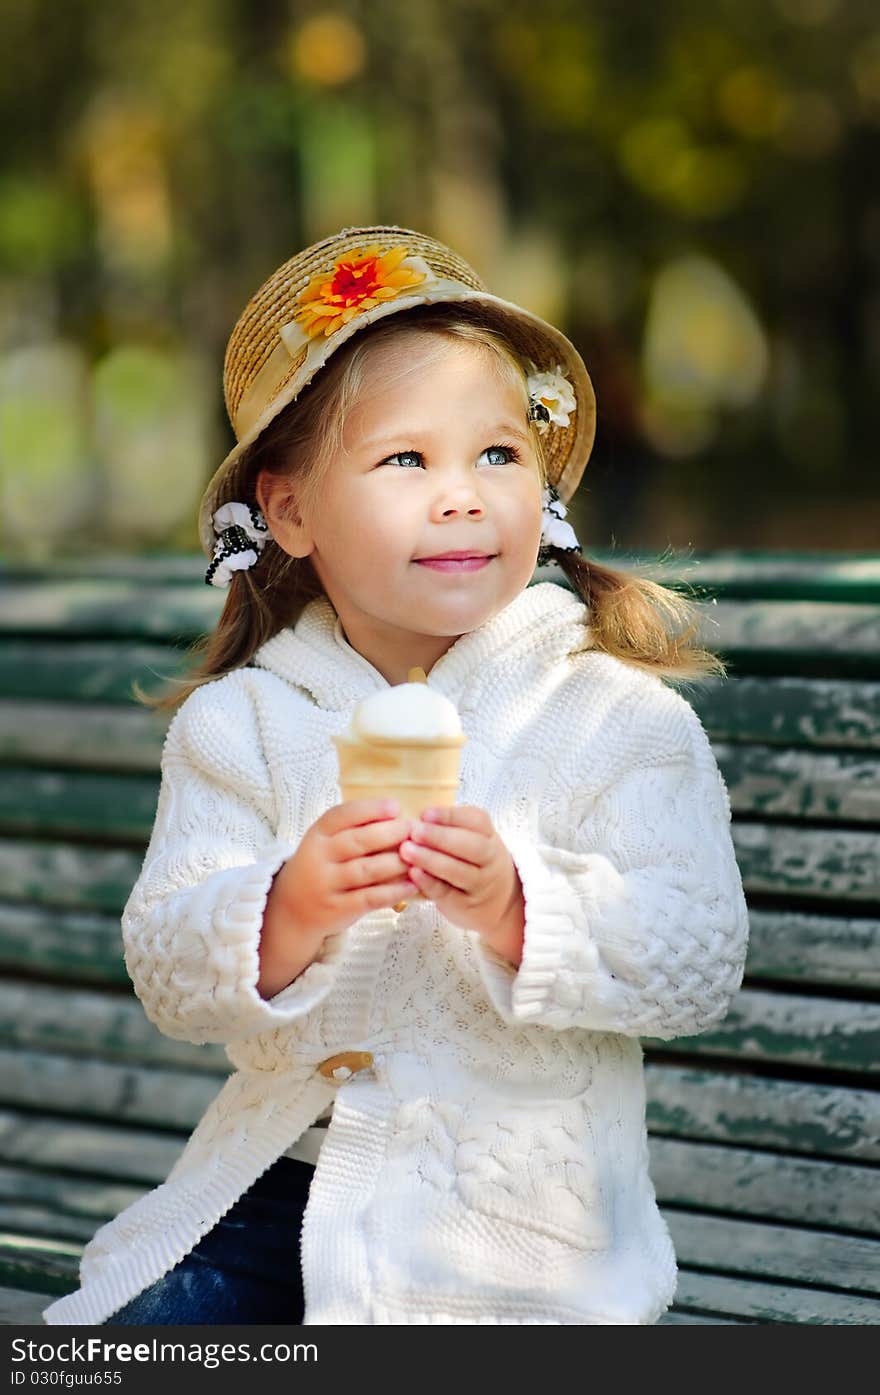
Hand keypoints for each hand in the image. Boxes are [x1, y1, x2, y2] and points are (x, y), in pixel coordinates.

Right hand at [275, 798, 416, 941]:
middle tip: (414, 831)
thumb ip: (354, 830)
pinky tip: (412, 885)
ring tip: (418, 857)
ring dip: (395, 863)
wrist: (293, 910)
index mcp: (317, 835)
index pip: (342, 815)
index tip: (396, 807)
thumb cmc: (322, 867)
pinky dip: (393, 891)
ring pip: (366, 870)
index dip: (370, 809)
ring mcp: (327, 884)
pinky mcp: (338, 908)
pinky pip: (370, 898)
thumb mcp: (326, 843)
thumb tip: (398, 817)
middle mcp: (318, 858)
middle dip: (389, 833)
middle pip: (357, 841)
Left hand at [398, 804, 525, 961]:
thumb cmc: (475, 862)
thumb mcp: (474, 840)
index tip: (425, 813)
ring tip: (407, 850)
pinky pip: (448, 893)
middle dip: (440, 837)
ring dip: (431, 860)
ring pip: (459, 871)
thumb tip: (414, 818)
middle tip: (414, 831)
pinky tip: (413, 873)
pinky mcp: (465, 904)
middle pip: (472, 846)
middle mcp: (490, 859)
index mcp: (489, 836)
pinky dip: (430, 883)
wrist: (501, 902)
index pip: (477, 821)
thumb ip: (450, 828)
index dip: (450, 816)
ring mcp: (479, 883)